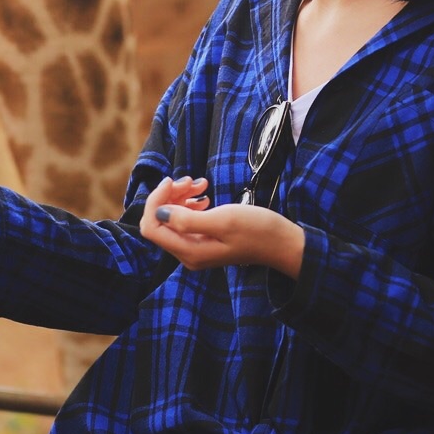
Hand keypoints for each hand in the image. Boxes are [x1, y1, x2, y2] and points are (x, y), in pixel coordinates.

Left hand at [140, 176, 305, 278]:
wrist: (282, 242)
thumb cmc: (256, 230)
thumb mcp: (223, 220)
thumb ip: (187, 219)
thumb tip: (159, 213)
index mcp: (189, 251)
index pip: (151, 226)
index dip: (155, 201)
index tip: (172, 181)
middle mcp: (187, 254)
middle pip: (160, 221)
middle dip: (169, 196)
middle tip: (191, 180)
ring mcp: (195, 248)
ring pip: (173, 217)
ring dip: (181, 196)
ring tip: (201, 183)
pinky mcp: (204, 240)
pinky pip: (187, 220)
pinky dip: (191, 203)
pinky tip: (204, 195)